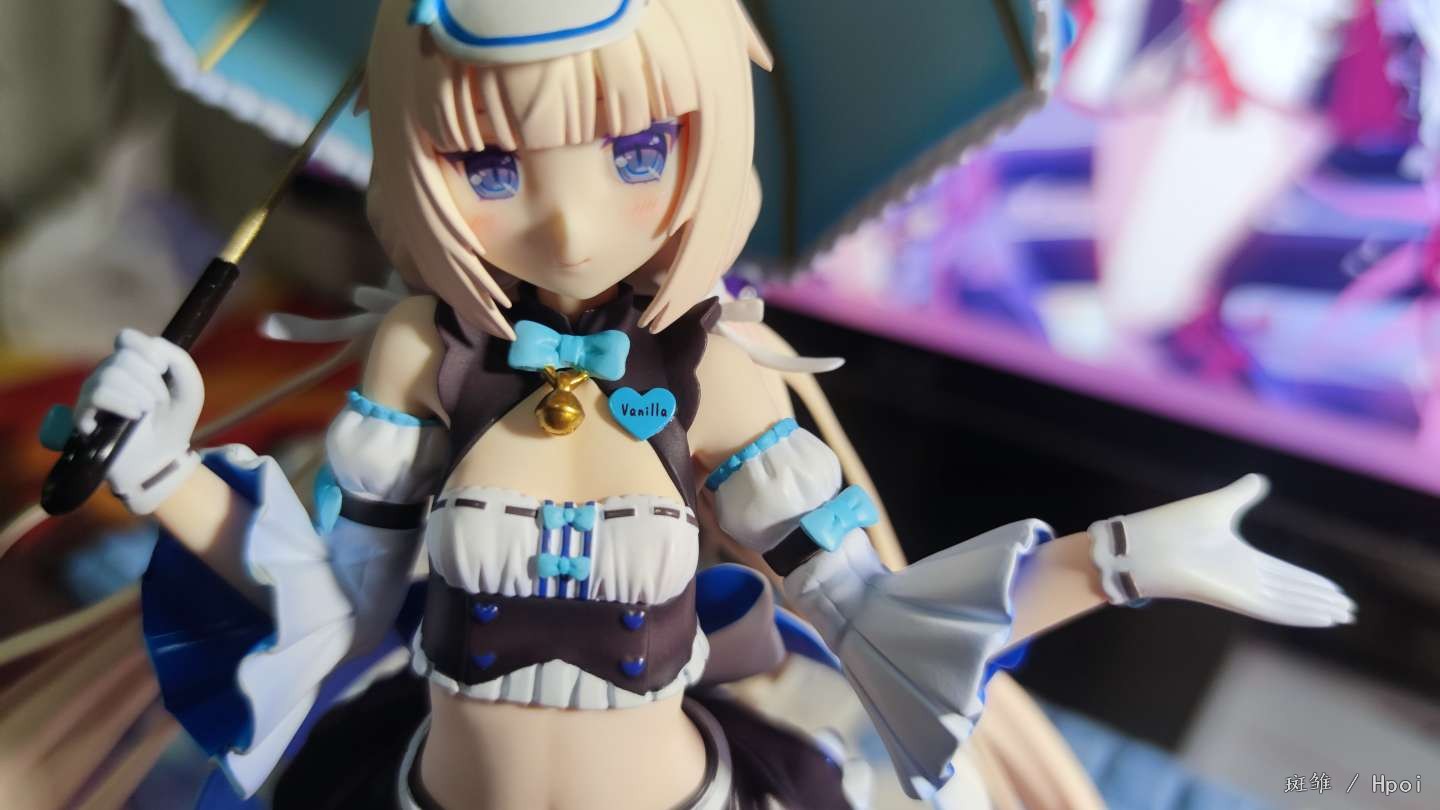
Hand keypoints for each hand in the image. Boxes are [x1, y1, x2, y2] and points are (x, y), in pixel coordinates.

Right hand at [74, 329, 204, 513]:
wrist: (163, 458)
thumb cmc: (173, 420)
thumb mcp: (189, 386)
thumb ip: (177, 358)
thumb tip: (148, 349)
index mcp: (130, 363)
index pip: (126, 338)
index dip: (146, 350)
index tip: (163, 369)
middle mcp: (107, 374)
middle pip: (123, 357)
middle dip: (151, 380)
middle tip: (160, 402)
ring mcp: (92, 393)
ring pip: (111, 374)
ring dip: (140, 394)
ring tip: (147, 412)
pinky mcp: (83, 415)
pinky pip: (97, 394)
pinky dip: (123, 403)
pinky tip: (134, 415)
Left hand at [1090, 474, 1355, 626]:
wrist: (1143, 545)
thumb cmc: (1172, 525)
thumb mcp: (1217, 505)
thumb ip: (1242, 494)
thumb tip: (1260, 479)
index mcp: (1242, 558)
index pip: (1287, 574)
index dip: (1312, 582)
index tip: (1335, 589)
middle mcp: (1244, 577)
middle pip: (1292, 591)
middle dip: (1320, 599)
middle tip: (1349, 609)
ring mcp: (1239, 590)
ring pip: (1287, 603)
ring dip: (1315, 608)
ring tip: (1343, 614)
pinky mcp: (1233, 599)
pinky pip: (1272, 610)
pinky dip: (1297, 613)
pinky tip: (1320, 618)